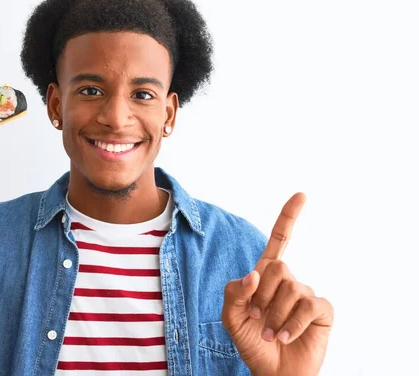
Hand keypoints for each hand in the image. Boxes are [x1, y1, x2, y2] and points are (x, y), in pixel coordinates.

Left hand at [221, 193, 333, 375]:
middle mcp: (288, 281)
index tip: (301, 194)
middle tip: (256, 318)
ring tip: (270, 333)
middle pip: (279, 266)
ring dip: (275, 315)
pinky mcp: (322, 312)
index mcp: (266, 277)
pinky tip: (285, 336)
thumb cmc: (251, 342)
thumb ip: (234, 292)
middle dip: (263, 295)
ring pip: (292, 288)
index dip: (289, 217)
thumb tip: (254, 273)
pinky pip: (310, 305)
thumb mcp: (230, 317)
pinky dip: (292, 323)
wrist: (270, 371)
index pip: (279, 241)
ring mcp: (306, 295)